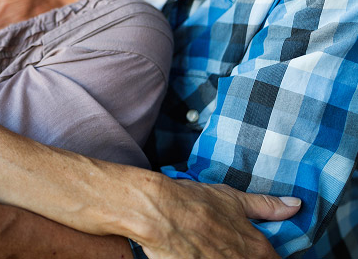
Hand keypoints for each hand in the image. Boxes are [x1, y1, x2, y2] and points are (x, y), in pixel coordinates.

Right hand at [136, 177, 300, 258]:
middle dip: (245, 256)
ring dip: (224, 257)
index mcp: (257, 248)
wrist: (156, 211)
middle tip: (225, 245)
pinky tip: (199, 254)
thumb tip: (295, 205)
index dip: (268, 256)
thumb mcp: (231, 198)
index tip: (257, 250)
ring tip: (211, 249)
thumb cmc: (192, 201)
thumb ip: (266, 206)